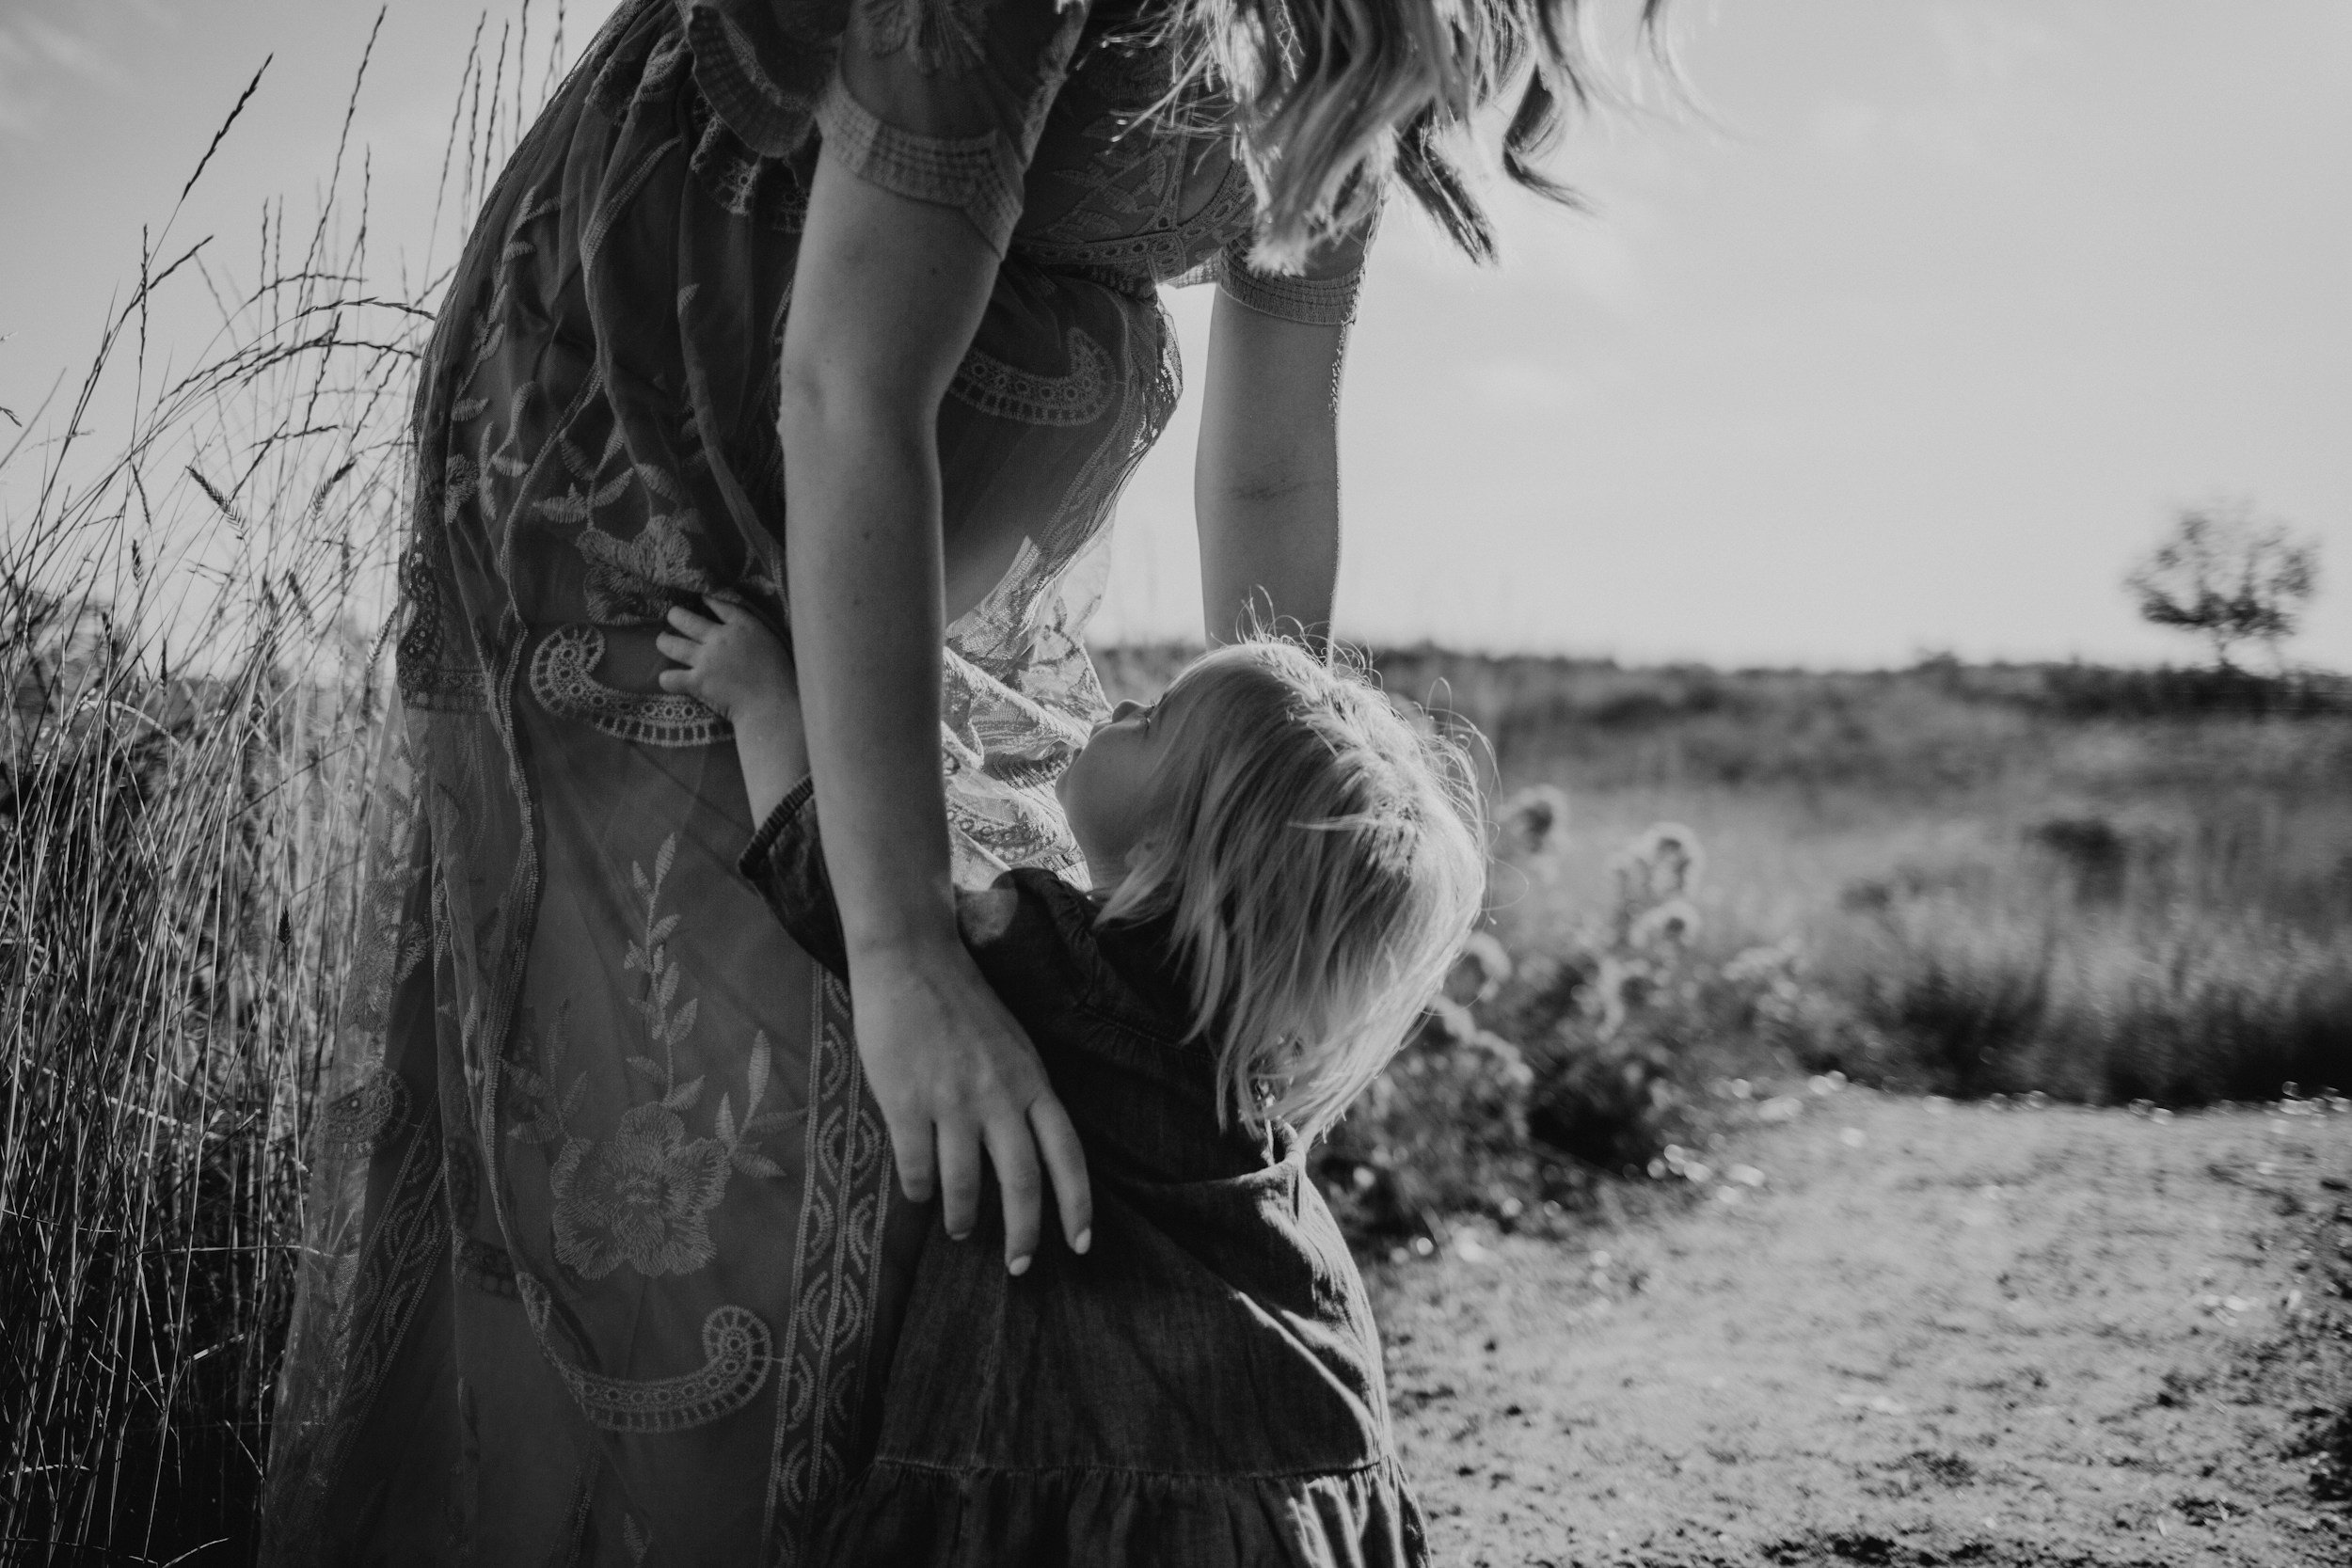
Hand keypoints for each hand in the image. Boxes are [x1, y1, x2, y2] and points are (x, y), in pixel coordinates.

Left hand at [656, 599, 794, 723]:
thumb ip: (753, 632)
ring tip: (663, 641)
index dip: (707, 601)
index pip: (719, 605)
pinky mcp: (698, 682)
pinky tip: (669, 679)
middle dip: (675, 616)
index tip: (701, 599)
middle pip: (686, 619)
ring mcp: (705, 659)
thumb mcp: (771, 642)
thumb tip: (742, 631)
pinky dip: (667, 679)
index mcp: (742, 626)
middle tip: (673, 617)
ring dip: (664, 641)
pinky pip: (670, 677)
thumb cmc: (780, 676)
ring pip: (671, 644)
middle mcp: (719, 638)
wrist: (772, 703)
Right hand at [853, 938, 1092, 1274]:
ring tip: (960, 1230)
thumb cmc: (963, 1002)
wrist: (911, 959)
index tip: (1081, 1245)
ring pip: (964, 1186)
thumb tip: (1026, 1151)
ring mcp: (953, 1102)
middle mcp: (1000, 1097)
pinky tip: (919, 1195)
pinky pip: (918, 1169)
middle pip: (1022, 1184)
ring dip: (962, 1218)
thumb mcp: (1013, 1045)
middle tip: (1019, 1267)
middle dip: (1023, 1236)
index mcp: (1032, 1081)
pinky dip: (920, 1192)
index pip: (1068, 1155)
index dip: (1078, 1206)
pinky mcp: (908, 1103)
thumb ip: (1022, 1094)